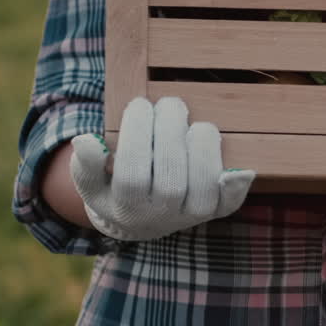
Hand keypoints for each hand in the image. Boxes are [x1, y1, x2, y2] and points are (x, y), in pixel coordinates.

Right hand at [70, 96, 254, 240]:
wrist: (141, 220)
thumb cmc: (113, 190)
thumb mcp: (90, 183)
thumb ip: (85, 164)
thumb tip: (85, 141)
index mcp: (127, 208)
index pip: (132, 173)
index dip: (137, 135)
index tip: (139, 104)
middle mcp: (162, 215)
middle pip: (171, 178)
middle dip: (171, 133)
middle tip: (169, 104)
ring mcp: (191, 215)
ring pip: (203, 186)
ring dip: (203, 149)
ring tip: (194, 124)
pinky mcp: (217, 211)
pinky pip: (230, 203)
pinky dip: (236, 188)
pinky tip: (240, 169)